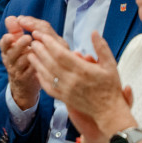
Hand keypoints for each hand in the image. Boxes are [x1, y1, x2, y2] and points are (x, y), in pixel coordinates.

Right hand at [0, 15, 39, 109]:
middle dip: (19, 45)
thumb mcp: (17, 45)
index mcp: (8, 50)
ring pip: (21, 62)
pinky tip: (42, 60)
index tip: (11, 35)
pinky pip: (30, 72)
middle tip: (28, 38)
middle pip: (11, 53)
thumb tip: (11, 17)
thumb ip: (15, 31)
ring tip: (36, 48)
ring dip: (29, 54)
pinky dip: (35, 65)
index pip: (4, 44)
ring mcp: (17, 70)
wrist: (25, 84)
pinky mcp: (26, 79)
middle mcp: (10, 60)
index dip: (7, 40)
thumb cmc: (23, 59)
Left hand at [22, 18, 132, 142]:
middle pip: (50, 62)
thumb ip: (102, 47)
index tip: (41, 35)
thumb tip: (94, 32)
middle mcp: (72, 80)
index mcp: (83, 70)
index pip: (60, 54)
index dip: (48, 43)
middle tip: (33, 40)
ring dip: (37, 63)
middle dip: (40, 50)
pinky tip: (37, 71)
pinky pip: (48, 87)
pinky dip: (41, 78)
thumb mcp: (111, 64)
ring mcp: (66, 90)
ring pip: (46, 74)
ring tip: (30, 53)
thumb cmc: (110, 86)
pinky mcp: (63, 98)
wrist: (108, 111)